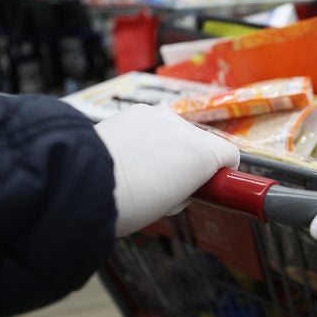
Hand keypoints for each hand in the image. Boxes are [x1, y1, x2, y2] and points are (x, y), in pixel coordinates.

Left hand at [95, 104, 239, 236]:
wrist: (85, 183)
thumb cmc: (130, 203)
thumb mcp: (172, 205)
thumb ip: (189, 188)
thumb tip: (187, 183)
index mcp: (202, 153)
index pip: (231, 155)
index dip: (223, 171)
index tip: (211, 183)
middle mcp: (184, 127)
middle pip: (202, 141)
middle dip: (193, 159)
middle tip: (171, 183)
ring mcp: (158, 116)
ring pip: (175, 131)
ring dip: (169, 145)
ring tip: (144, 169)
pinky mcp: (135, 111)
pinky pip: (151, 124)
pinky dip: (147, 136)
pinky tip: (129, 154)